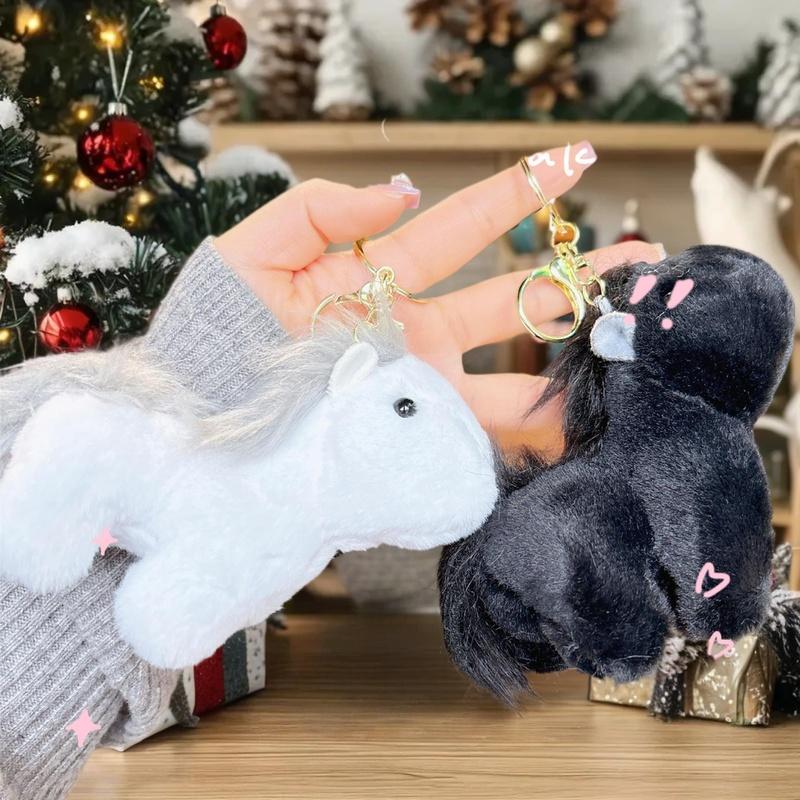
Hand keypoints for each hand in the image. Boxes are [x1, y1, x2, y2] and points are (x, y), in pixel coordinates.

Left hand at [214, 142, 662, 449]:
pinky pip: (481, 437)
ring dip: (570, 357)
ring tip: (630, 341)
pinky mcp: (413, 439)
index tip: (569, 159)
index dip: (513, 194)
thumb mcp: (249, 254)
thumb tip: (402, 187)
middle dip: (573, 275)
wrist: (189, 434)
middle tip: (639, 258)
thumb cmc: (207, 339)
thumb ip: (320, 211)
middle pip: (507, 300)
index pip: (457, 229)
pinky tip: (580, 428)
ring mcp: (417, 390)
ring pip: (511, 371)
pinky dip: (532, 434)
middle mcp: (411, 334)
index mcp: (376, 282)